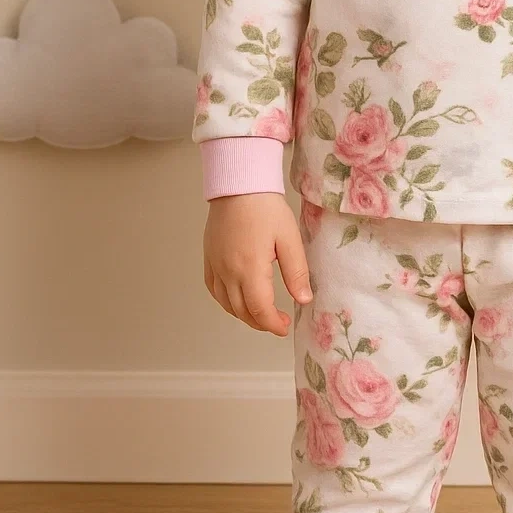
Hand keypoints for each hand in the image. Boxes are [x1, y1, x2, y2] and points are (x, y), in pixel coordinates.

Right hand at [203, 193, 311, 335]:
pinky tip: (238, 299)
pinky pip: (213, 289)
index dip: (272, 324)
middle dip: (260, 322)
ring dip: (243, 315)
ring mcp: (215, 265)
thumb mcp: (289, 238)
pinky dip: (226, 302)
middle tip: (278, 322)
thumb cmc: (266, 208)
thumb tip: (303, 300)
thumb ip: (296, 272)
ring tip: (261, 313)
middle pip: (242, 311)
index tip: (284, 327)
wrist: (239, 184)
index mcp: (250, 268)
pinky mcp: (209, 258)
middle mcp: (228, 271)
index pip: (259, 309)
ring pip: (226, 304)